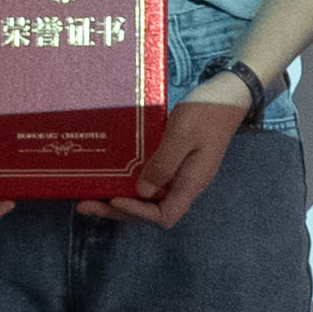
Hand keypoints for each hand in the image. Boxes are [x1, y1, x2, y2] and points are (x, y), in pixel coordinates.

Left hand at [104, 81, 252, 228]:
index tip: (114, 198)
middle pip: (150, 211)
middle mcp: (185, 184)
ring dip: (120, 198)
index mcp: (191, 183)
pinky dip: (130, 182)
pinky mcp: (175, 162)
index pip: (164, 216)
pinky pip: (151, 180)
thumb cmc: (206, 112)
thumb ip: (163, 164)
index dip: (137, 213)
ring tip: (90, 195)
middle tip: (85, 204)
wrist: (227, 95)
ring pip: (148, 197)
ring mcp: (180, 174)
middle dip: (118, 210)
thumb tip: (142, 192)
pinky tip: (112, 174)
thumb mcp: (182, 135)